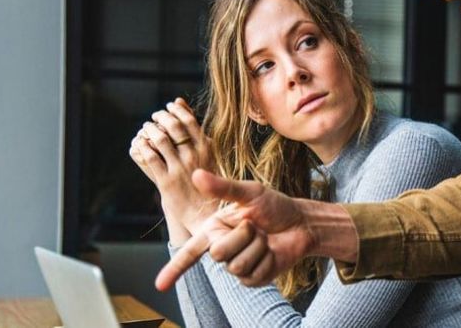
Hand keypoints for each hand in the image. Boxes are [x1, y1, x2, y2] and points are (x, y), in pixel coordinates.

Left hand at [128, 98, 217, 238]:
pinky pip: (150, 158)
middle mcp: (194, 157)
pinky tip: (141, 144)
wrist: (205, 212)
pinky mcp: (166, 182)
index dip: (175, 110)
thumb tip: (179, 101)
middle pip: (173, 127)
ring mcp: (180, 169)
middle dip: (161, 117)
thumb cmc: (207, 180)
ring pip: (160, 140)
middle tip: (155, 116)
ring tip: (147, 128)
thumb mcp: (207, 152)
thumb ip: (194, 128)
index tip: (168, 107)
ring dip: (150, 130)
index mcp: (207, 148)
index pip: (188, 120)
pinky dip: (143, 147)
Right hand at [155, 169, 318, 291]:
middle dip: (243, 236)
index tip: (159, 285)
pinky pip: (253, 275)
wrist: (301, 223)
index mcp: (214, 229)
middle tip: (256, 226)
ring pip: (237, 265)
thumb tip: (196, 175)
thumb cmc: (275, 206)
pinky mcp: (253, 278)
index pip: (189, 251)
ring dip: (257, 247)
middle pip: (219, 253)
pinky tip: (272, 251)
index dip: (174, 269)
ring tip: (265, 237)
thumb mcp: (251, 192)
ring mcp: (237, 265)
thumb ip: (223, 187)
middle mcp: (222, 248)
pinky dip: (267, 260)